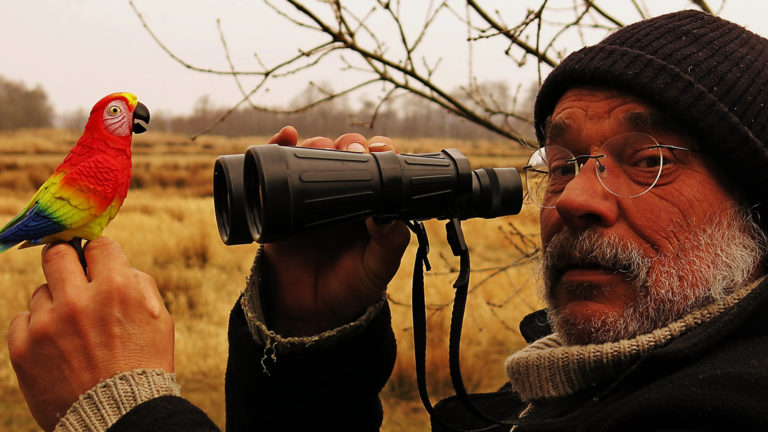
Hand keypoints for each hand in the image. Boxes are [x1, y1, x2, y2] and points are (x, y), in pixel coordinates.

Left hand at [8, 237, 173, 430]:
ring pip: (41, 292)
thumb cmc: (145, 365)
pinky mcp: (23, 348)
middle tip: (72, 277)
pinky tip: (57, 346)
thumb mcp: (159, 318)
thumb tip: (113, 262)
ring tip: (73, 332)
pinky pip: (21, 319)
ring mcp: (47, 324)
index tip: (99, 264)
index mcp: (118, 288)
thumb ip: (137, 283)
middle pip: (57, 254)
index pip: (99, 245)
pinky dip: (37, 328)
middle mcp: (79, 300)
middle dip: (66, 261)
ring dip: (56, 304)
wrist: (120, 416)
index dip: (101, 254)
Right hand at [262, 127, 410, 335]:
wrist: (309, 311)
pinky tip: (286, 135)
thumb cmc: (350, 287)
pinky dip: (279, 144)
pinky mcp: (280, 201)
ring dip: (319, 142)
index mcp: (370, 202)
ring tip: (321, 147)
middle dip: (349, 143)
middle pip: (345, 151)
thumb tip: (387, 215)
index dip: (379, 151)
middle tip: (350, 151)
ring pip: (314, 153)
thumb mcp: (378, 268)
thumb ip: (390, 244)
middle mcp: (341, 193)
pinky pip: (277, 167)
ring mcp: (310, 195)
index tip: (378, 150)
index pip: (377, 165)